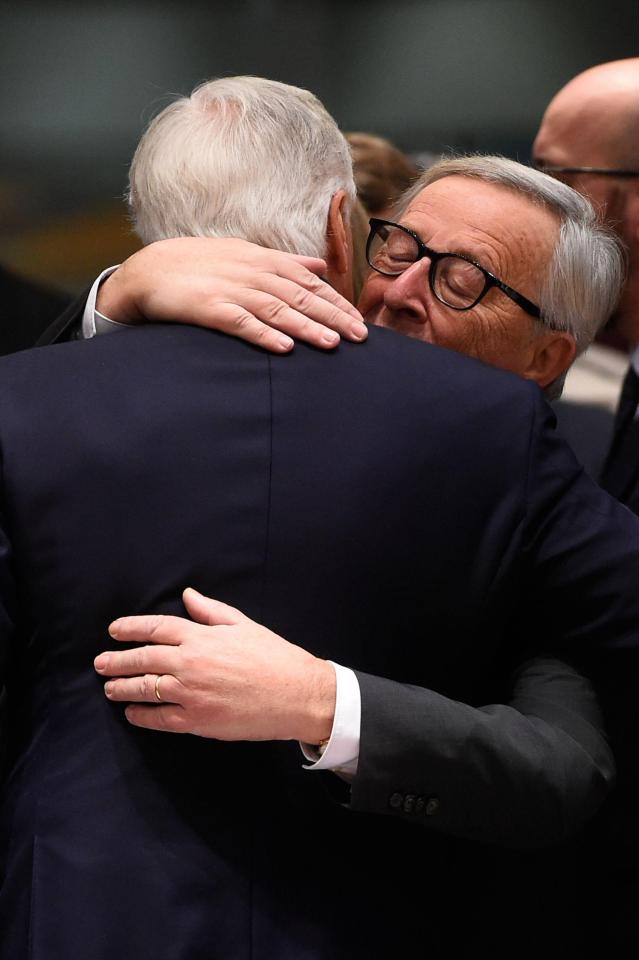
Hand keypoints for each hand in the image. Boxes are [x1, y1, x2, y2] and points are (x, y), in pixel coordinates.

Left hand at [94, 588, 335, 741]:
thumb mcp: (243, 625)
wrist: (297, 694)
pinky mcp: (197, 720)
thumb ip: (211, 610)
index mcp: (202, 636)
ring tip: (109, 688)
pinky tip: (132, 713)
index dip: (130, 628)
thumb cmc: (274, 657)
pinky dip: (141, 715)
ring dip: (122, 687)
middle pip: (143, 658)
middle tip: (100, 663)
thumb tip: (187, 595)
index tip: (114, 631)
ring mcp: (191, 692)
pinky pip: (159, 718)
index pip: (155, 627)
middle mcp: (191, 662)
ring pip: (145, 688)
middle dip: (117, 660)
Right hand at [97, 237, 367, 352]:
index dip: (337, 302)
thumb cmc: (201, 266)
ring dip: (306, 327)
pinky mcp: (208, 308)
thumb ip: (284, 262)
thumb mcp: (245, 255)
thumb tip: (321, 266)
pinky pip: (240, 323)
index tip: (360, 321)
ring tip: (332, 344)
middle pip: (300, 296)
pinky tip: (284, 347)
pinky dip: (263, 334)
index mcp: (263, 260)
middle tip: (360, 337)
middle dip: (333, 316)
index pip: (309, 281)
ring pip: (277, 309)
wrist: (149, 271)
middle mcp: (251, 273)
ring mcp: (230, 290)